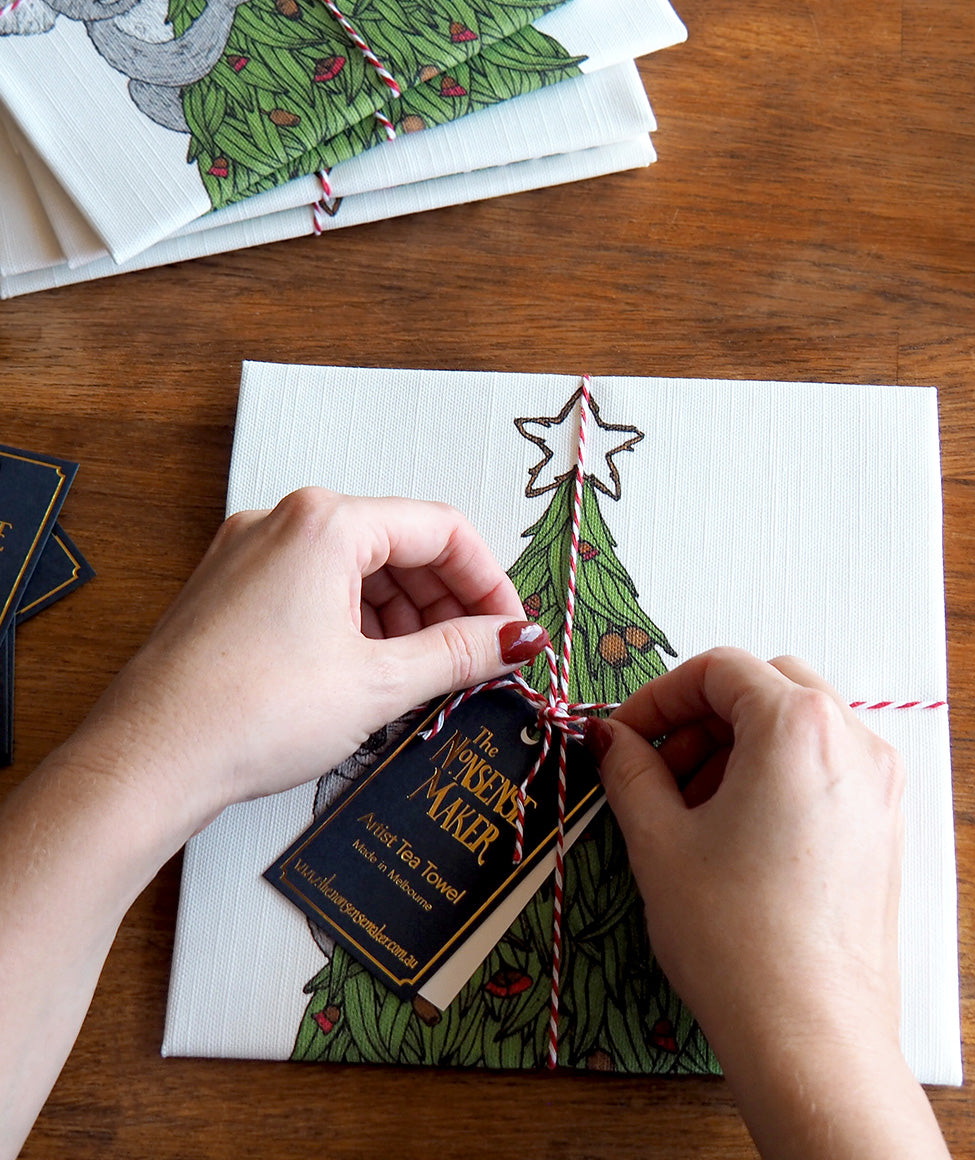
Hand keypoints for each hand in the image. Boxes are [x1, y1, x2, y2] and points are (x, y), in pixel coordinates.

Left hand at [76, 488, 544, 838]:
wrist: (146, 762)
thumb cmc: (250, 713)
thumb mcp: (379, 684)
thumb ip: (460, 653)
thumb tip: (518, 639)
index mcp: (326, 523)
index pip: (442, 530)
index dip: (491, 582)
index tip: (512, 631)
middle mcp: (285, 522)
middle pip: (401, 546)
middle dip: (448, 604)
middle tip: (477, 659)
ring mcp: (252, 554)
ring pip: (361, 571)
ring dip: (406, 619)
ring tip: (426, 677)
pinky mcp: (234, 591)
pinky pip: (320, 590)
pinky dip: (361, 625)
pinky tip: (374, 674)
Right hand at [592, 647, 902, 1049]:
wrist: (812, 1038)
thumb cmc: (735, 939)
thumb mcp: (659, 842)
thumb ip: (629, 770)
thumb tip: (609, 737)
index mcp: (798, 727)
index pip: (720, 669)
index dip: (660, 696)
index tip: (625, 736)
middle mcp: (853, 740)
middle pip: (767, 685)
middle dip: (703, 716)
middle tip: (659, 769)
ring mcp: (879, 784)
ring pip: (800, 723)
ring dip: (740, 744)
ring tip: (693, 808)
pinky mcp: (885, 825)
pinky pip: (826, 765)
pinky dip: (777, 772)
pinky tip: (738, 832)